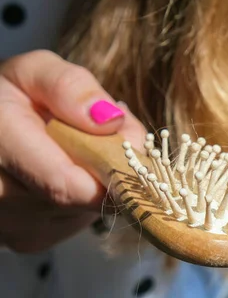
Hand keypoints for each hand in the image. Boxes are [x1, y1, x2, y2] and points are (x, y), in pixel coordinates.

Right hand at [0, 50, 145, 252]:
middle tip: (103, 134)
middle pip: (83, 196)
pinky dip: (85, 196)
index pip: (64, 182)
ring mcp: (13, 224)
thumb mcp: (36, 71)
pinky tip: (67, 171)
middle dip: (107, 164)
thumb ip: (70, 87)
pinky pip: (78, 220)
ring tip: (78, 150)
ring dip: (97, 179)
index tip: (132, 145)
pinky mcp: (31, 238)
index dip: (111, 169)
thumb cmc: (15, 95)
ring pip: (86, 209)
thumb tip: (111, 121)